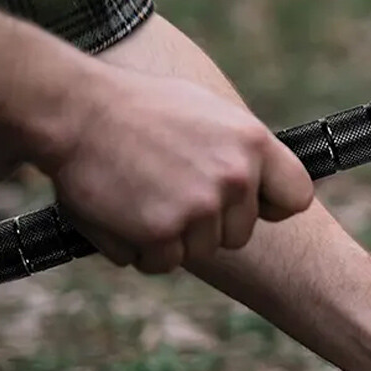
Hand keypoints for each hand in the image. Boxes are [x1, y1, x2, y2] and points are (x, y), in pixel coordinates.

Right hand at [38, 62, 313, 273]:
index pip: (296, 197)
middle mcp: (234, 177)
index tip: (252, 206)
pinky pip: (160, 263)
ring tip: (140, 196)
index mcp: (253, 143)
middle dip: (206, 225)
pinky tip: (120, 212)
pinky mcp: (161, 232)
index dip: (272, 207)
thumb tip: (261, 181)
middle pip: (238, 235)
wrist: (74, 110)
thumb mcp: (208, 111)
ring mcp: (199, 207)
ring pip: (197, 253)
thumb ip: (240, 150)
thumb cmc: (138, 107)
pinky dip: (137, 249)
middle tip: (167, 191)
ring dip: (168, 238)